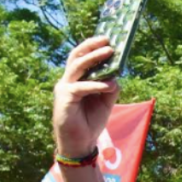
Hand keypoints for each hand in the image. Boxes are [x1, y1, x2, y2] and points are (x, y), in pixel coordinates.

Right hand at [52, 36, 120, 157]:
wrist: (79, 143)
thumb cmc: (90, 121)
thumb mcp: (105, 102)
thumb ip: (111, 87)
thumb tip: (117, 75)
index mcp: (76, 79)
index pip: (82, 57)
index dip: (93, 46)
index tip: (108, 38)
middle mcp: (68, 80)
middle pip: (76, 55)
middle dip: (91, 45)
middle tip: (108, 40)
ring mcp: (64, 88)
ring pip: (77, 66)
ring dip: (94, 58)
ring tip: (109, 52)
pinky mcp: (65, 98)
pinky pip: (81, 87)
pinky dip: (96, 85)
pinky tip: (108, 84)